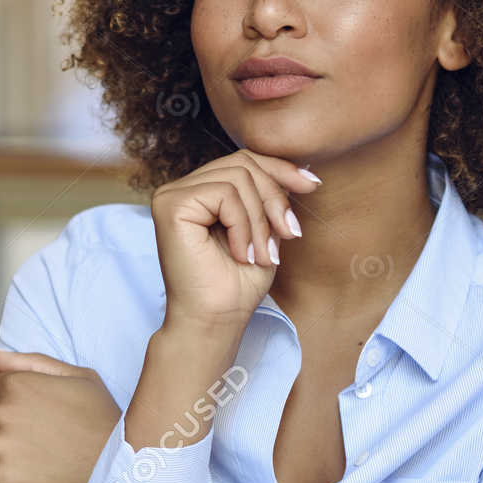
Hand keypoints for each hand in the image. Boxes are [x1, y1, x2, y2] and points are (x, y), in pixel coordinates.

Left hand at [0, 348, 121, 482]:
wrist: (122, 468)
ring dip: (0, 463)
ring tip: (37, 465)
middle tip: (33, 445)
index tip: (9, 420)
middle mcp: (1, 416)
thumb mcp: (78, 378)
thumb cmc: (104, 421)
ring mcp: (0, 451)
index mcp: (15, 386)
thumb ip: (31, 363)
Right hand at [152, 150, 320, 329]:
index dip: (281, 169)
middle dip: (275, 198)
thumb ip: (272, 199)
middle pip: (243, 163)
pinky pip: (224, 194)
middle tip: (288, 234)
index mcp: (202, 191)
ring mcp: (172, 194)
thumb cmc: (238, 285)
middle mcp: (183, 188)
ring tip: (261, 255)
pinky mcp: (170, 205)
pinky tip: (240, 254)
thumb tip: (304, 173)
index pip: (244, 160)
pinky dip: (243, 226)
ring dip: (260, 220)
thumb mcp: (266, 232)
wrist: (215, 321)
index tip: (312, 184)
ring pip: (238, 177)